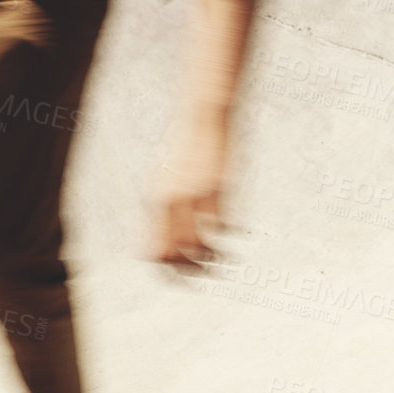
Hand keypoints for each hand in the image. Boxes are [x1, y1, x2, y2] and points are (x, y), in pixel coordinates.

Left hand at [152, 130, 232, 274]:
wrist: (202, 116)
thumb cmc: (184, 151)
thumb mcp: (163, 180)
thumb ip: (160, 208)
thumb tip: (156, 237)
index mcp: (154, 199)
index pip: (154, 250)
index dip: (164, 268)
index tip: (176, 275)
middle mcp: (170, 199)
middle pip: (176, 253)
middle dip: (189, 271)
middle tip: (202, 276)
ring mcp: (195, 193)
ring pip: (202, 243)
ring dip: (212, 258)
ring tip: (221, 261)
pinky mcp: (219, 186)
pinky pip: (224, 224)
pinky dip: (232, 234)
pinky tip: (239, 235)